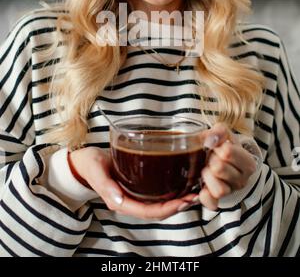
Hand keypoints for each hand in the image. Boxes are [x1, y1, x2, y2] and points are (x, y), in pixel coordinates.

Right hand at [70, 146, 197, 219]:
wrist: (82, 161)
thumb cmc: (89, 163)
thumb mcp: (95, 170)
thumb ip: (104, 185)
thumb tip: (117, 200)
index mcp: (119, 201)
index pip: (147, 211)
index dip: (166, 209)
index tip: (182, 201)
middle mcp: (127, 202)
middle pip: (156, 211)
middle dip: (177, 206)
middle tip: (194, 196)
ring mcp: (132, 196)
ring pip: (157, 205)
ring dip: (176, 201)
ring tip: (193, 192)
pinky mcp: (135, 188)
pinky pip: (154, 196)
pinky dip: (169, 193)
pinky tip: (180, 185)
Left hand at [198, 123, 256, 210]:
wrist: (224, 161)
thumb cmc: (224, 147)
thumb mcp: (225, 135)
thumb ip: (220, 131)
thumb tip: (211, 139)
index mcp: (247, 163)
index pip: (227, 152)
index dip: (217, 147)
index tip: (217, 147)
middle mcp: (242, 180)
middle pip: (219, 168)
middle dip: (210, 160)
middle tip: (211, 157)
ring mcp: (231, 192)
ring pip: (219, 189)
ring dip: (207, 176)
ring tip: (207, 169)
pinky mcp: (218, 202)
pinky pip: (211, 204)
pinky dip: (205, 196)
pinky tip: (202, 186)